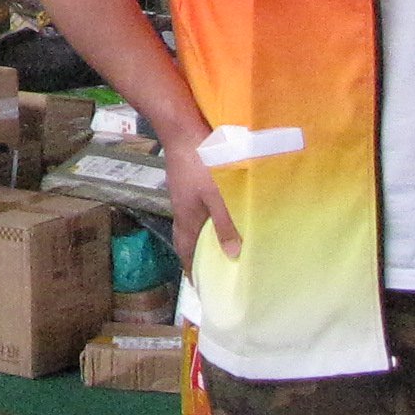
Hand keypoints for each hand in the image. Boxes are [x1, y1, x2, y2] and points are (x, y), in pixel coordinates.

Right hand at [166, 134, 242, 268]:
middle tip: (215, 266)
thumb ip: (226, 224)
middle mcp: (182, 208)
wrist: (183, 128)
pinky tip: (224, 209)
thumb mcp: (218, 196)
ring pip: (195, 221)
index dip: (191, 269)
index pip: (185, 251)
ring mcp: (185, 192)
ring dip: (206, 233)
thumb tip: (232, 254)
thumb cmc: (201, 164)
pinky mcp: (191, 178)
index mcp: (185, 217)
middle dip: (199, 253)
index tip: (200, 285)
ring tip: (224, 241)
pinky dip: (211, 215)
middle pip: (188, 238)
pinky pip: (200, 205)